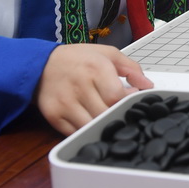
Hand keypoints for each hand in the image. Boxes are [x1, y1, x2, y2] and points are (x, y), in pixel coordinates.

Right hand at [36, 44, 152, 135]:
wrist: (40, 64)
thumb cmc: (77, 59)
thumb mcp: (106, 54)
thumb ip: (131, 68)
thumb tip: (148, 86)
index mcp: (95, 67)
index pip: (117, 96)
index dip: (127, 102)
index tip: (130, 101)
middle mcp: (80, 86)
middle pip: (106, 113)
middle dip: (117, 115)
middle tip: (121, 112)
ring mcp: (66, 103)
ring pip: (92, 126)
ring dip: (103, 126)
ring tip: (107, 117)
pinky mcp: (54, 116)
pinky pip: (76, 133)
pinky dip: (86, 132)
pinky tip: (91, 122)